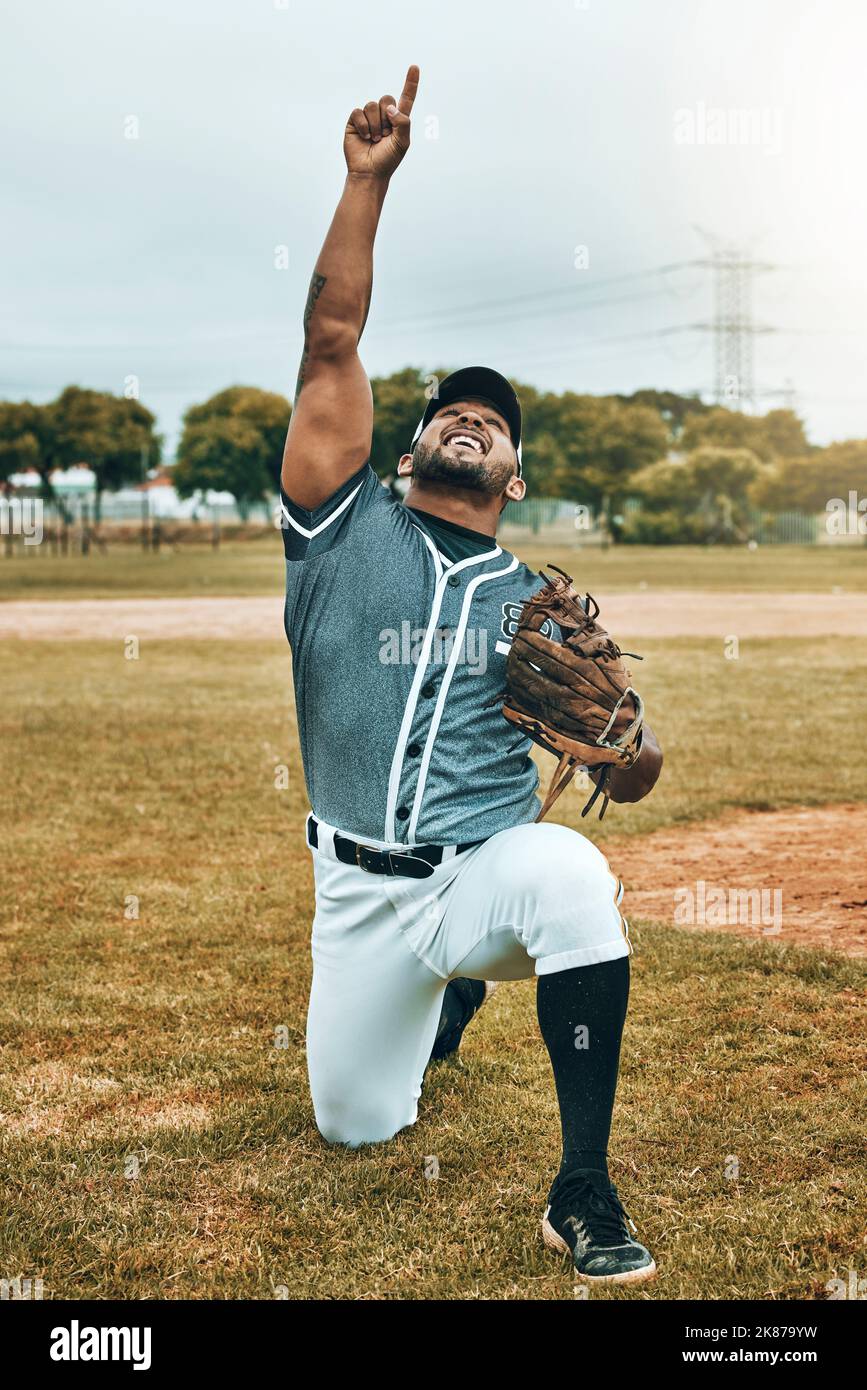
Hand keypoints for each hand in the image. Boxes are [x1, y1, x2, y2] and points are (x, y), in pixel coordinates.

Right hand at [344, 65, 418, 179]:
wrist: (369, 172)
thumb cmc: (387, 160)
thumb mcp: (403, 142)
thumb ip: (403, 122)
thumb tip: (389, 107)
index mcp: (398, 120)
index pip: (406, 98)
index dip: (410, 83)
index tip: (414, 67)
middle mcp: (384, 115)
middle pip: (386, 99)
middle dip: (386, 118)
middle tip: (385, 136)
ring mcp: (368, 117)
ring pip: (372, 105)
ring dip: (375, 125)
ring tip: (375, 139)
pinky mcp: (355, 120)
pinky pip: (359, 112)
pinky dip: (363, 126)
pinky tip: (364, 137)